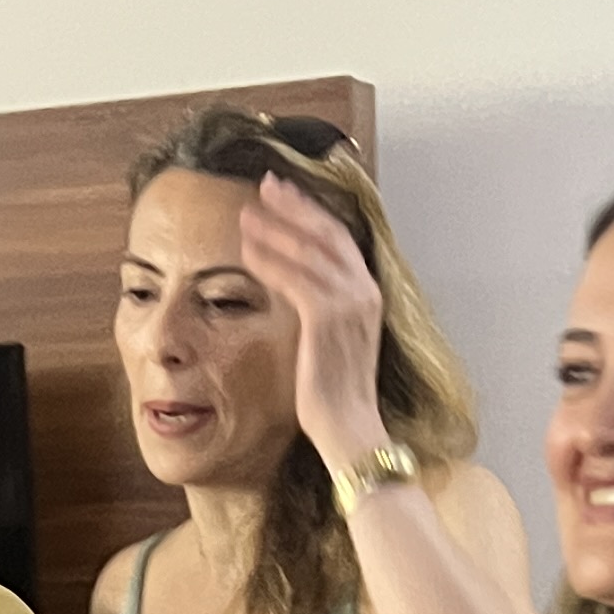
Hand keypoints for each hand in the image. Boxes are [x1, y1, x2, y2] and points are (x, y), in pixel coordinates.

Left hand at [242, 172, 391, 470]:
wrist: (350, 428)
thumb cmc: (337, 396)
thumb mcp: (334, 343)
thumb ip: (324, 313)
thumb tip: (300, 296)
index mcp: (367, 294)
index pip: (338, 240)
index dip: (311, 214)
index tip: (287, 196)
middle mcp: (362, 291)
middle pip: (325, 233)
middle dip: (294, 206)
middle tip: (266, 184)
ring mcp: (347, 303)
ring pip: (306, 250)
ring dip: (274, 228)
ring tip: (246, 214)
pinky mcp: (326, 318)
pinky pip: (293, 278)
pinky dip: (269, 260)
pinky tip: (247, 251)